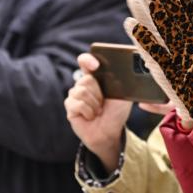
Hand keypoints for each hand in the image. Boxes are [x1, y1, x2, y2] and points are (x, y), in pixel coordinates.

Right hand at [64, 54, 132, 172]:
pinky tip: (90, 116)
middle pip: (86, 79)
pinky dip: (88, 111)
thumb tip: (112, 71)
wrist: (111, 132)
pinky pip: (77, 103)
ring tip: (98, 111)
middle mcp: (83, 84)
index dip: (87, 60)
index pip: (85, 62)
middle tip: (103, 103)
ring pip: (81, 91)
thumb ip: (117, 81)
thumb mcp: (122, 95)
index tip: (95, 65)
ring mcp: (75, 95)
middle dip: (99, 93)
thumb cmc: (116, 113)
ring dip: (94, 104)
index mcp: (95, 77)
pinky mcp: (70, 107)